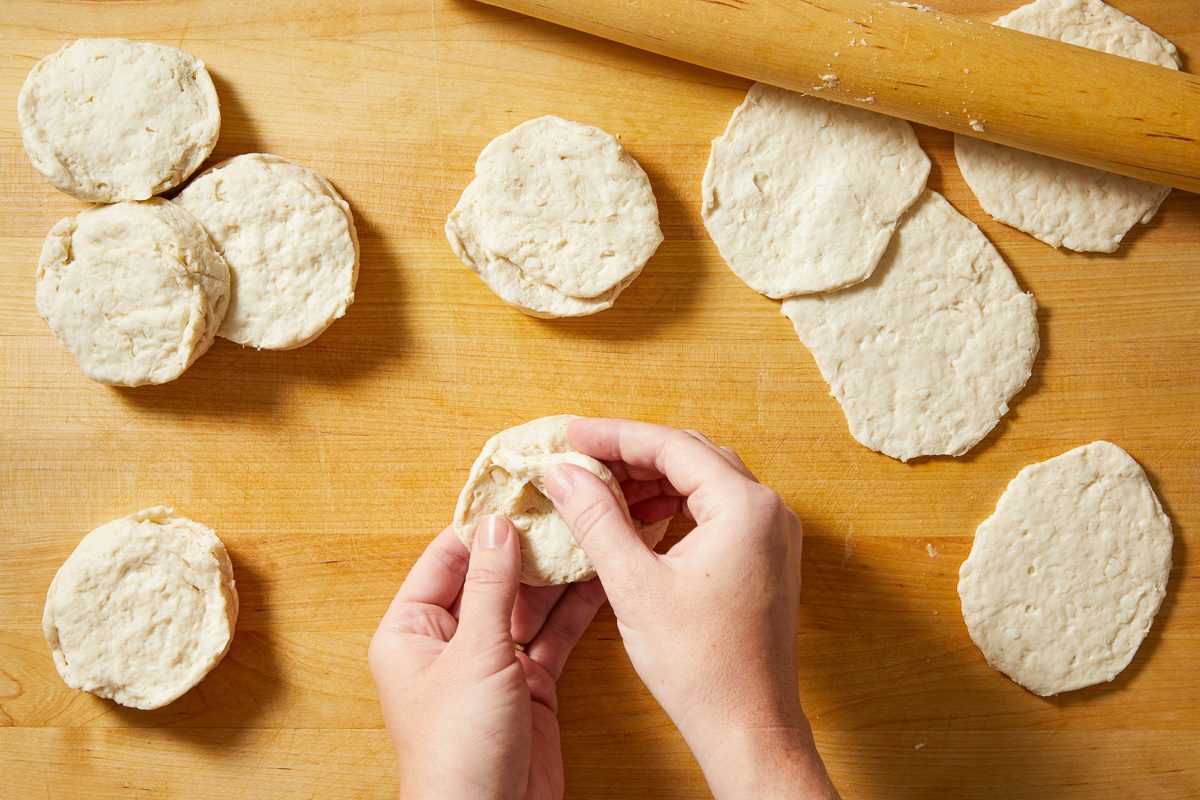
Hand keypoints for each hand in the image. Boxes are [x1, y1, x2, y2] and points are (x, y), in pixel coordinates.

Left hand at [369, 517, 606, 799]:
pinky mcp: (529, 683)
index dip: (486, 522)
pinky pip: (553, 633)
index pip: (449, 556)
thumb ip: (490, 586)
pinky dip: (575, 608)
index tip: (523, 489)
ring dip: (559, 572)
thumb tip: (498, 523)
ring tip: (593, 528)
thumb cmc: (458, 749)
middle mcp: (449, 640)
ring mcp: (492, 661)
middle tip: (568, 503)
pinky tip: (600, 576)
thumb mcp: (475, 655)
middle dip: (530, 543)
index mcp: (411, 629)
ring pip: (528, 602)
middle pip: (492, 575)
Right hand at [543, 419, 839, 799]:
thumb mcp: (634, 584)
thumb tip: (565, 474)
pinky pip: (717, 510)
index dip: (616, 436)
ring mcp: (772, 534)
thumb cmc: (701, 665)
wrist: (747, 725)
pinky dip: (676, 506)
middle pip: (692, 455)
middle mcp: (768, 511)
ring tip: (603, 488)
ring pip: (705, 481)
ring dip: (654, 480)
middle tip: (582, 457)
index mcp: (744, 507)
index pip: (672, 445)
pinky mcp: (765, 557)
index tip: (573, 434)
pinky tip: (640, 520)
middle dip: (634, 454)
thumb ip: (597, 519)